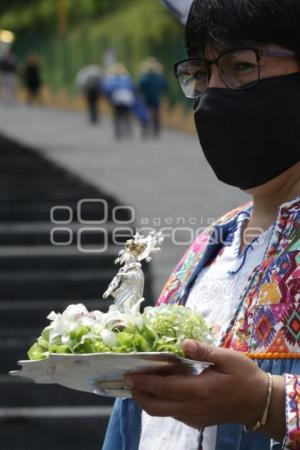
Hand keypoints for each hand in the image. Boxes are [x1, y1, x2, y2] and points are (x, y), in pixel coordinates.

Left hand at [125, 339, 268, 428]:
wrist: (259, 403)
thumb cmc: (244, 376)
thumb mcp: (228, 358)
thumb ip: (204, 351)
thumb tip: (183, 343)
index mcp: (200, 390)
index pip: (164, 388)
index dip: (144, 382)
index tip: (129, 373)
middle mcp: (193, 408)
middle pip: (156, 407)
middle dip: (138, 394)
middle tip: (128, 379)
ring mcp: (194, 418)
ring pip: (162, 413)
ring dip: (148, 399)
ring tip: (140, 382)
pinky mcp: (197, 421)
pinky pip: (172, 414)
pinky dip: (160, 403)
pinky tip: (161, 388)